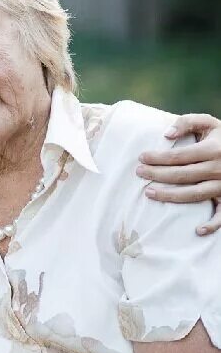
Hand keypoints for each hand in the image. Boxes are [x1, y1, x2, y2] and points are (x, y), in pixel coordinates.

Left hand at [137, 113, 220, 234]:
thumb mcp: (209, 122)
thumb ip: (187, 122)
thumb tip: (166, 135)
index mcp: (213, 149)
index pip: (179, 156)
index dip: (158, 157)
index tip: (141, 158)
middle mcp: (219, 168)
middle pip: (182, 175)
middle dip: (157, 174)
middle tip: (139, 173)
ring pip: (195, 194)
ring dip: (171, 196)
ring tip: (149, 193)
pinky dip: (213, 224)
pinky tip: (197, 230)